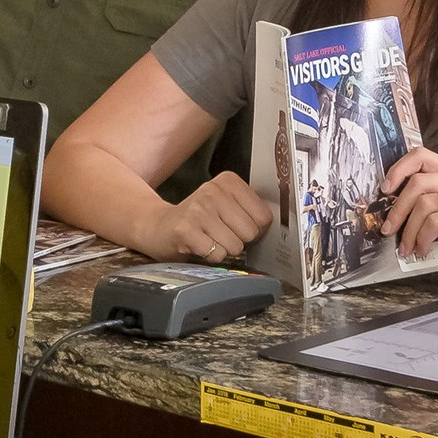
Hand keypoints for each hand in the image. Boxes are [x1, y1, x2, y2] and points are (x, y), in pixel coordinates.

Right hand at [138, 171, 270, 263]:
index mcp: (228, 181)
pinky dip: (210, 257)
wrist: (158, 226)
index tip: (236, 225)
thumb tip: (279, 228)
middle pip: (251, 232)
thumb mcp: (225, 205)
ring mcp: (199, 209)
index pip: (263, 216)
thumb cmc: (198, 220)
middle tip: (219, 233)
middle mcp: (213, 191)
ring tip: (208, 239)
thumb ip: (250, 211)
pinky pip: (216, 255)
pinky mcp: (186, 230)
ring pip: (235, 246)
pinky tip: (199, 246)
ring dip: (223, 250)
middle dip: (239, 240)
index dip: (253, 228)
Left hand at [380, 148, 437, 298]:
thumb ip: (419, 201)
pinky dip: (423, 238)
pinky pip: (435, 221)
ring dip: (409, 230)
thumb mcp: (434, 219)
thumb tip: (385, 195)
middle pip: (419, 181)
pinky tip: (423, 250)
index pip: (422, 156)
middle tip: (388, 229)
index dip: (399, 169)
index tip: (384, 189)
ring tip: (407, 247)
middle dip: (398, 209)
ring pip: (424, 203)